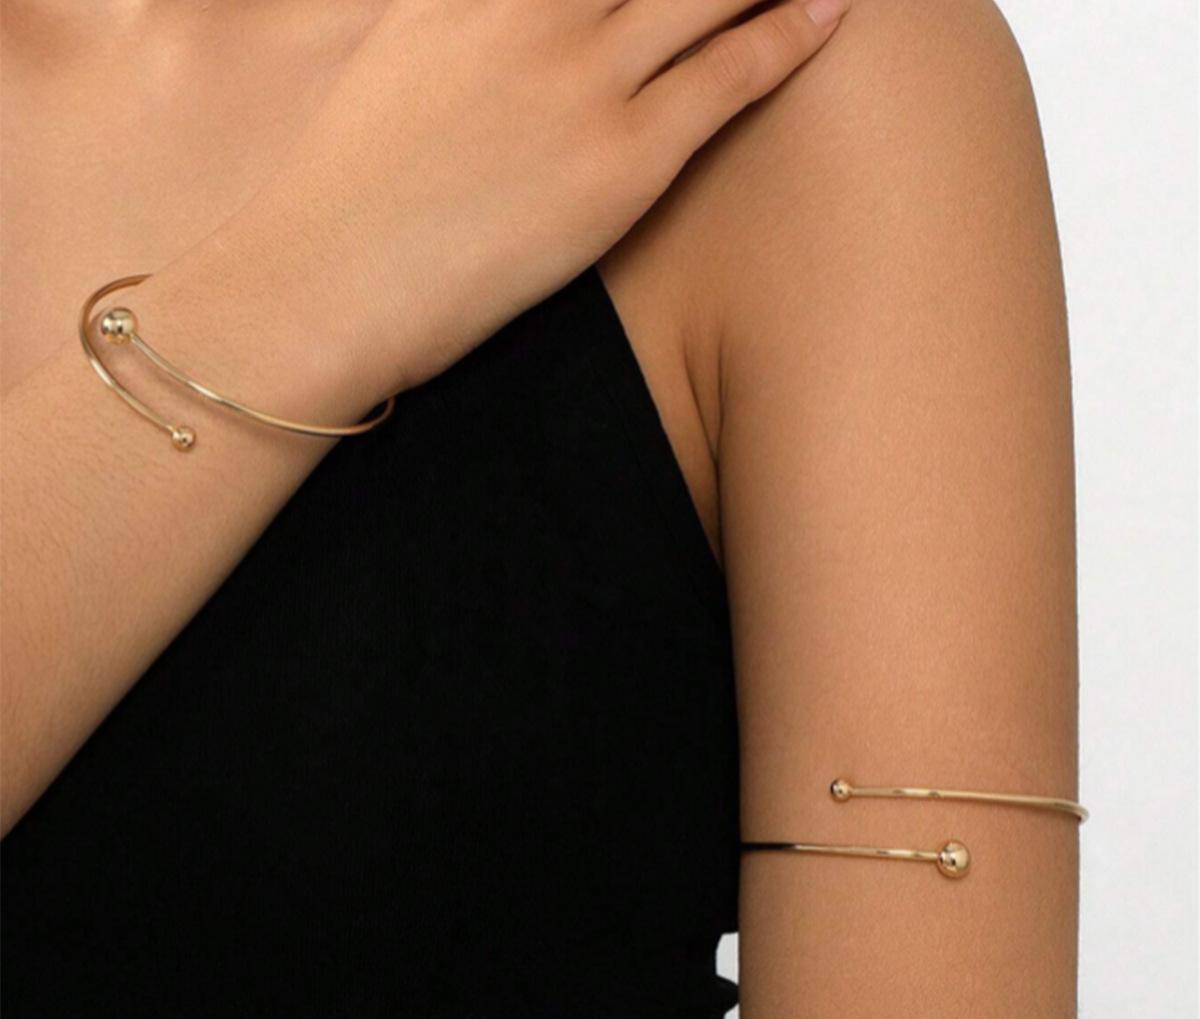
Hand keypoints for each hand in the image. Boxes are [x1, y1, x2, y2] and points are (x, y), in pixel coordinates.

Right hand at [162, 0, 848, 405]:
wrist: (323, 285)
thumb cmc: (347, 191)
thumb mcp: (399, 56)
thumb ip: (468, 12)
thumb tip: (504, 16)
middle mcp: (531, 5)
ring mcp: (580, 78)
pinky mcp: (619, 163)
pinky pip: (730, 74)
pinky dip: (790, 29)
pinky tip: (832, 6)